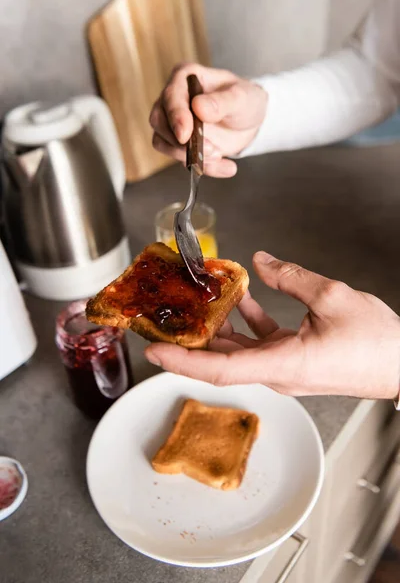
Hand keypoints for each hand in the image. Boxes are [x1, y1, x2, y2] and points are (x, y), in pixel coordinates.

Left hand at [145, 253, 399, 399]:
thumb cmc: (376, 342)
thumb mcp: (332, 297)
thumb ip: (290, 276)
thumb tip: (261, 262)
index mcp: (283, 365)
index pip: (219, 368)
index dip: (182, 360)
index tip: (154, 349)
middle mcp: (278, 372)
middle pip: (221, 359)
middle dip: (191, 340)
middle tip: (167, 319)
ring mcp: (285, 368)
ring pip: (239, 350)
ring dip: (218, 327)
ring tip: (200, 301)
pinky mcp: (294, 360)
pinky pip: (261, 342)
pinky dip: (248, 321)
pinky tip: (241, 298)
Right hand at [149, 63, 266, 176]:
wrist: (249, 122)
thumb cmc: (244, 100)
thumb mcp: (242, 98)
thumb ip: (222, 101)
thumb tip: (198, 107)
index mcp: (186, 77)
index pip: (171, 96)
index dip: (175, 116)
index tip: (185, 134)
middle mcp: (173, 99)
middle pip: (159, 121)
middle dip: (181, 141)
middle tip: (211, 150)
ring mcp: (172, 122)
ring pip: (163, 143)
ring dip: (189, 156)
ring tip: (220, 156)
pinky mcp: (178, 143)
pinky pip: (180, 159)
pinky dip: (202, 167)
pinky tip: (225, 166)